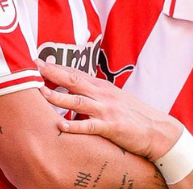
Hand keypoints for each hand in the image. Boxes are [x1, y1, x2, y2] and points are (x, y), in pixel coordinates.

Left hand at [37, 60, 182, 160]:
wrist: (158, 131)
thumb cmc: (134, 116)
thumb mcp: (114, 99)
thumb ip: (95, 96)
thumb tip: (74, 97)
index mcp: (103, 87)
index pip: (76, 73)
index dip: (57, 68)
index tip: (39, 62)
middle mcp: (103, 95)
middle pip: (74, 81)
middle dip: (53, 74)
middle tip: (34, 67)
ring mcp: (107, 110)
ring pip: (77, 101)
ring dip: (58, 97)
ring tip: (41, 93)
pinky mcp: (111, 127)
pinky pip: (89, 126)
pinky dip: (74, 126)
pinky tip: (61, 126)